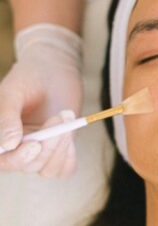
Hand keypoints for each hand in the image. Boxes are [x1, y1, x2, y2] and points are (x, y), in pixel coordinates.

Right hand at [0, 24, 82, 177]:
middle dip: (47, 145)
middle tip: (59, 117)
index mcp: (0, 136)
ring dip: (61, 146)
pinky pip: (63, 169)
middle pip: (27, 165)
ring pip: (47, 169)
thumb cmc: (29, 77)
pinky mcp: (59, 149)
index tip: (34, 145)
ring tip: (67, 115)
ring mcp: (39, 150)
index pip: (1, 161)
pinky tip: (70, 134)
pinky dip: (69, 157)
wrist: (54, 69)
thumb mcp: (13, 92)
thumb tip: (8, 145)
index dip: (15, 159)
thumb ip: (7, 117)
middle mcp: (17, 148)